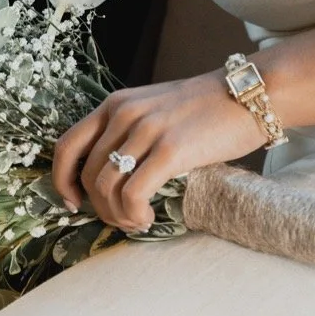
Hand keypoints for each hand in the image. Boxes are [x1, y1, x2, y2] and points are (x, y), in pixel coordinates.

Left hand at [52, 72, 265, 232]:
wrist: (252, 94)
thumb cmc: (209, 109)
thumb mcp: (156, 110)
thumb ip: (130, 133)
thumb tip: (111, 177)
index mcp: (115, 104)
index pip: (66, 145)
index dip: (61, 180)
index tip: (73, 203)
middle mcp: (124, 114)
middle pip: (88, 175)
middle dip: (99, 207)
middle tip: (121, 219)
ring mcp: (145, 131)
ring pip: (105, 188)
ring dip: (116, 215)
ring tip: (137, 221)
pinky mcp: (169, 151)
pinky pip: (132, 194)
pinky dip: (134, 214)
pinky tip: (147, 218)